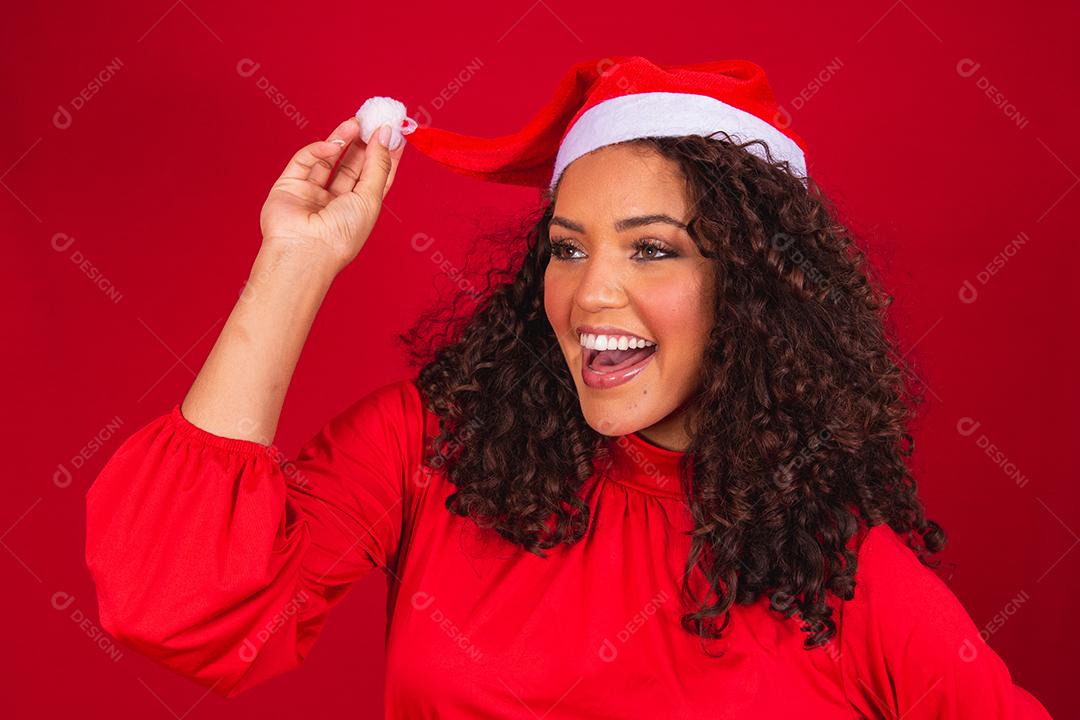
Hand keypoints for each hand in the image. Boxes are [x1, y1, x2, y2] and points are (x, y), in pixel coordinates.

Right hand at [259, 117, 405, 273]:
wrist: (305, 250)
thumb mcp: (371, 198)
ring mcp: (312, 193)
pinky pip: (306, 161)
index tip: (394, 132)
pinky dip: (318, 150)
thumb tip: (387, 135)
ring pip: (329, 159)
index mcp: (359, 209)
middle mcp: (336, 202)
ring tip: (356, 122)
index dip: (385, 154)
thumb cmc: (341, 234)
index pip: (377, 176)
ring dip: (343, 139)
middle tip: (374, 119)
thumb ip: (378, 164)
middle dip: (363, 142)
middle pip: (353, 164)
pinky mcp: (290, 185)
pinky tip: (332, 145)